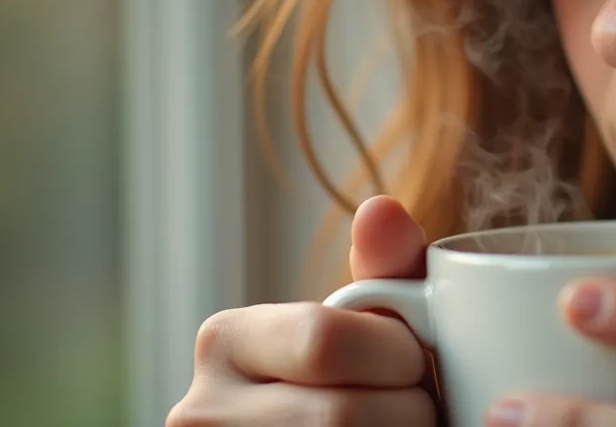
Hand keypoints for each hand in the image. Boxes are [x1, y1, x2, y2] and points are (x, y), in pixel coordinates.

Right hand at [167, 196, 436, 425]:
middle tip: (417, 415)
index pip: (325, 340)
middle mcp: (198, 410)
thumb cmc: (365, 391)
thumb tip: (382, 209)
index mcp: (225, 340)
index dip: (400, 358)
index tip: (415, 369)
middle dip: (408, 414)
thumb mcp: (371, 334)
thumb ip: (386, 279)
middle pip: (340, 416)